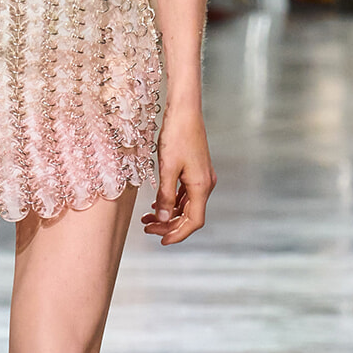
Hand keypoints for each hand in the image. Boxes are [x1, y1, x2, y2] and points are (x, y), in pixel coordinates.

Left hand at [141, 108, 215, 244]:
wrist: (185, 111)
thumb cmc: (176, 136)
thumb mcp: (167, 168)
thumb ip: (165, 197)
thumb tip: (162, 219)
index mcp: (201, 186)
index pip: (194, 221)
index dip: (178, 234)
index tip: (161, 241)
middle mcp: (205, 184)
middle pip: (190, 215)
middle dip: (169, 225)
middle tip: (146, 228)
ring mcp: (202, 177)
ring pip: (186, 205)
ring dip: (168, 214)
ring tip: (146, 218)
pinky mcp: (196, 170)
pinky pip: (185, 194)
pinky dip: (172, 202)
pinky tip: (157, 203)